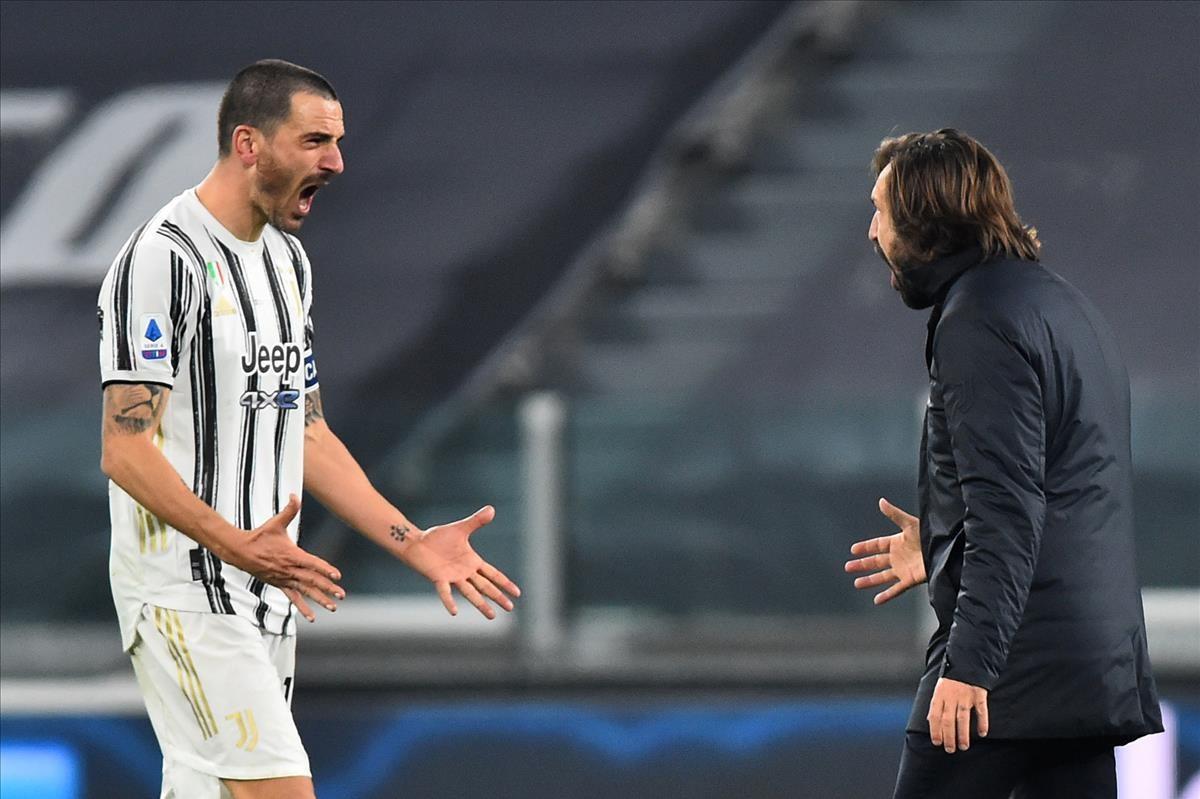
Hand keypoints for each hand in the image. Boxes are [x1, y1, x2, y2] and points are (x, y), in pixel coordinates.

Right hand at [229, 494, 344, 622]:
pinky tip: (312, 617)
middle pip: (312, 580)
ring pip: (305, 591)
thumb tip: (295, 495)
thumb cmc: (260, 536)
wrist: (240, 551)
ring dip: (319, 599)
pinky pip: (293, 598)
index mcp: (292, 555)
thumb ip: (289, 510)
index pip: (312, 563)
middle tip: (341, 595)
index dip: (325, 569)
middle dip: (327, 588)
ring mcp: (285, 579)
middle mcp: (290, 570)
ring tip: (333, 607)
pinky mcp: (279, 585)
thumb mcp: (276, 522)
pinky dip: (303, 608)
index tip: (337, 575)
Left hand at [403, 505, 520, 618]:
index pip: (493, 574)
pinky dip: (449, 601)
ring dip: (481, 604)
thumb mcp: (461, 528)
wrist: (417, 542)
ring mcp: (452, 577)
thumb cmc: (439, 537)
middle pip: (485, 587)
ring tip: (492, 616)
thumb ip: (476, 521)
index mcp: (472, 562)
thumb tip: (492, 509)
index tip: (517, 593)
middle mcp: (465, 572)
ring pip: (470, 593)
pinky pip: (445, 591)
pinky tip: (454, 612)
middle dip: (498, 597)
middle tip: (510, 608)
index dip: (505, 583)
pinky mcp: (438, 577)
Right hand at [845, 497, 925, 604]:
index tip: (853, 550)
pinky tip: (876, 600)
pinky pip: (896, 589)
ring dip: (870, 580)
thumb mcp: (910, 524)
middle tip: (848, 567)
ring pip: (882, 576)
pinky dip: (887, 595)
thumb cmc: (929, 536)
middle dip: (862, 565)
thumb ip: (894, 515)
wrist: (945, 551)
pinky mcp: (910, 580)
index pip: (877, 545)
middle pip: (876, 561)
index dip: (865, 547)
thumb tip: (881, 501)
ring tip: (857, 584)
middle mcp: (898, 557)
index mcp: (897, 542)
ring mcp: (903, 569)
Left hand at [928, 677, 988, 751]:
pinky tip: (982, 733)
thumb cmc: (951, 679)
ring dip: (963, 734)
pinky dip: (982, 722)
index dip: (935, 731)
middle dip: (948, 737)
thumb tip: (930, 721)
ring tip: (964, 746)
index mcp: (939, 695)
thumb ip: (935, 704)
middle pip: (948, 720)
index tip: (937, 743)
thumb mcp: (939, 689)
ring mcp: (965, 696)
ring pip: (962, 718)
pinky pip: (981, 711)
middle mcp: (951, 697)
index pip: (934, 716)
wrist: (966, 661)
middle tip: (950, 749)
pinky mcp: (978, 694)